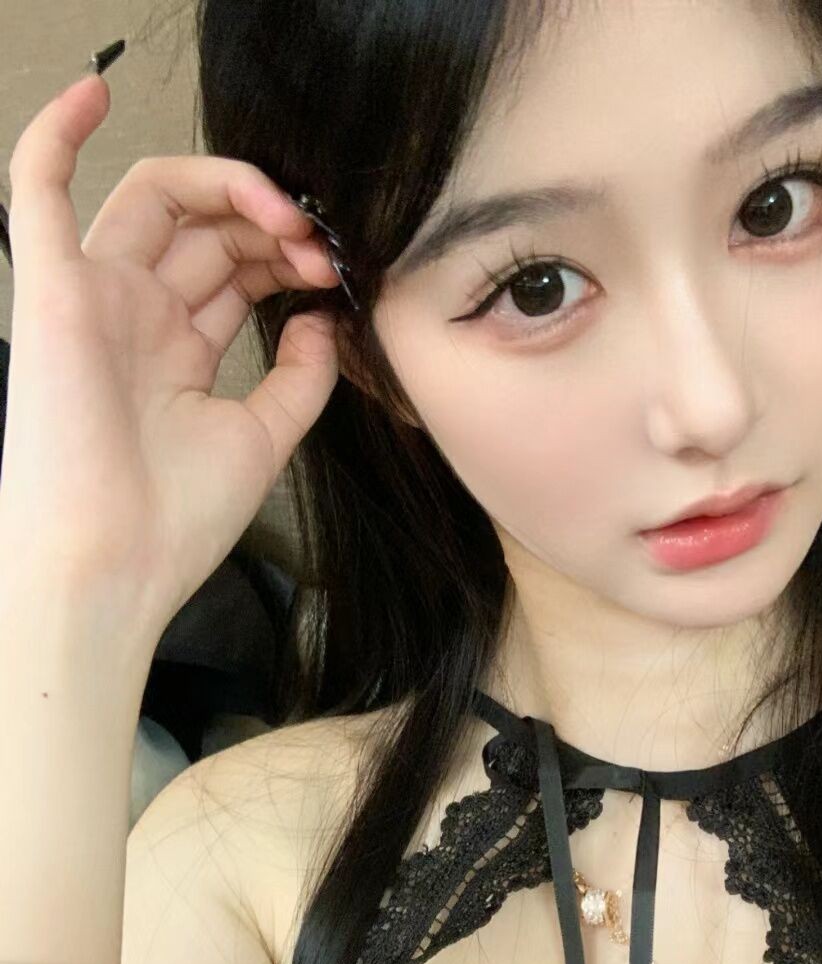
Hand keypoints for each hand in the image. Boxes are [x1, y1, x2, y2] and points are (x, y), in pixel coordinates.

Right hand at [0, 70, 341, 645]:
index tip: (334, 271)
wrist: (113, 567)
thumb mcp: (263, 440)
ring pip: (154, 199)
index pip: (235, 267)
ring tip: (283, 212)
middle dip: (273, 224)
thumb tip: (319, 316)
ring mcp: (94, 298)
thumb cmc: (175, 520)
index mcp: (178, 351)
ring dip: (225, 187)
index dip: (288, 254)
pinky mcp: (51, 290)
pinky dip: (55, 133)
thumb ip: (299, 377)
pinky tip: (90, 88)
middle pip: (206, 229)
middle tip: (320, 247)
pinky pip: (35, 191)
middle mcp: (135, 316)